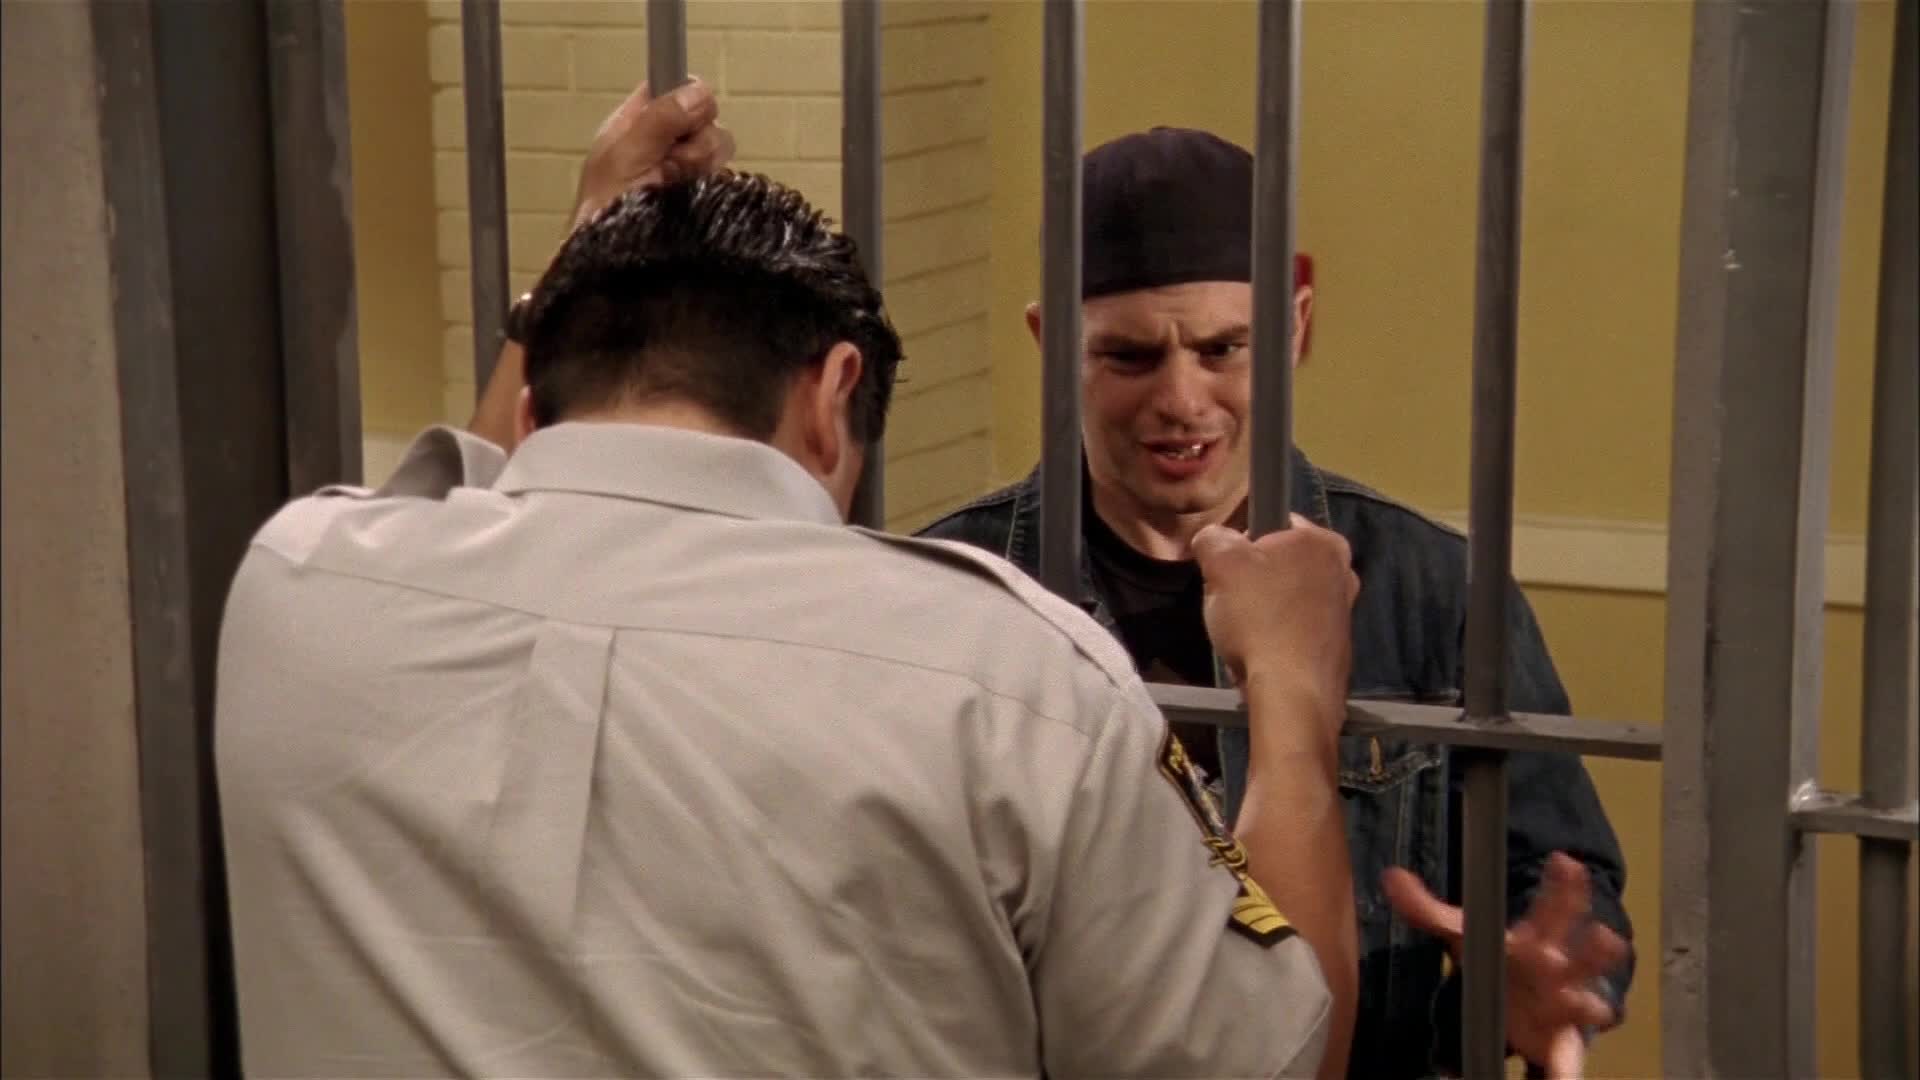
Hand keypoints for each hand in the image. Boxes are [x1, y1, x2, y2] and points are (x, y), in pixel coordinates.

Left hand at [570, 75, 735, 229]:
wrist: (613, 268)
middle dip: (694, 141)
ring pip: (718, 146)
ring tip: (675, 188)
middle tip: (669, 166)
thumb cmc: (606, 211)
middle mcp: (662, 143)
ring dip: (700, 165)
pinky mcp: (701, 195)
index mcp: (635, 124)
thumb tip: (700, 91)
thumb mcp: (626, 156)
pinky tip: (691, 200)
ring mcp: (683, 170)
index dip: (684, 97)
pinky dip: (711, 187)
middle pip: (703, 117)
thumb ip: (661, 119)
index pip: (670, 88)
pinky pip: (723, 176)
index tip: (686, 119)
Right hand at [1190, 516, 1358, 741]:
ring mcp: (1345, 613)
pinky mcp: (1339, 649)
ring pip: (1289, 600)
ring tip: (1242, 634)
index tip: (1229, 566)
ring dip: (1265, 612)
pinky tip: (1259, 655)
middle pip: (1282, 565)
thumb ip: (1213, 538)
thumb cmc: (1259, 617)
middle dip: (1255, 580)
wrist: (1291, 692)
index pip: (1277, 524)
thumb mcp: (1220, 564)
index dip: (1245, 542)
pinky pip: (1298, 633)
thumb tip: (1213, 538)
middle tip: (1230, 601)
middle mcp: (1344, 573)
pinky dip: (1278, 640)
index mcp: (1323, 542)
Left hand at [1382, 852, 1628, 1078]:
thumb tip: (1391, 877)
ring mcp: (1564, 1009)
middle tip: (1606, 937)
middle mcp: (1559, 972)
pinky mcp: (1559, 1045)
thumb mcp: (1462, 933)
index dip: (1560, 886)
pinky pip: (1565, 1063)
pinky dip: (1566, 1074)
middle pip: (1581, 957)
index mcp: (1536, 941)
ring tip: (1597, 1008)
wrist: (1523, 998)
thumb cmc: (1502, 959)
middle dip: (1594, 949)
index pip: (1551, 909)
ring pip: (1586, 1007)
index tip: (1565, 862)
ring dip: (1592, 1008)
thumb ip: (1427, 909)